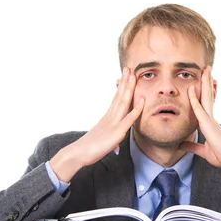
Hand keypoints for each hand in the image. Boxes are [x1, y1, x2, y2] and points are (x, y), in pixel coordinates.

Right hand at [50, 67, 144, 181]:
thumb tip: (114, 147)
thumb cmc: (88, 150)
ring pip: (123, 102)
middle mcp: (110, 117)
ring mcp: (114, 123)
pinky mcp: (117, 132)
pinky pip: (129, 119)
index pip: (116, 99)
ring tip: (132, 75)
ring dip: (129, 88)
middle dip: (125, 81)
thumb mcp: (103, 143)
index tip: (125, 76)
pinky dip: (136, 109)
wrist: (78, 153)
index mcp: (107, 118)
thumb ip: (111, 142)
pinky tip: (142, 100)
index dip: (121, 87)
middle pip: (119, 96)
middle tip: (129, 68)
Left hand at [179, 66, 220, 183]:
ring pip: (206, 98)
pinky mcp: (209, 126)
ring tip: (205, 70)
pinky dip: (194, 100)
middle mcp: (211, 119)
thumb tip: (181, 145)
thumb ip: (192, 147)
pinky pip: (200, 110)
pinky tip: (190, 90)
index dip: (205, 92)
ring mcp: (211, 120)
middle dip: (206, 82)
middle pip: (208, 96)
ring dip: (205, 83)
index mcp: (210, 123)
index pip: (206, 104)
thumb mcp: (203, 151)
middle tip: (206, 68)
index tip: (204, 81)